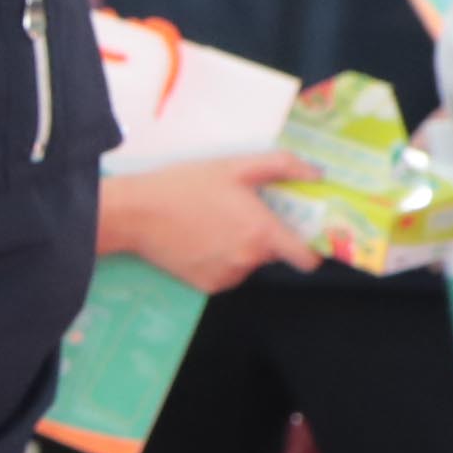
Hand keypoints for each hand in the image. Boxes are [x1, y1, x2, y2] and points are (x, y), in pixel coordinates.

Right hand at [99, 148, 323, 295]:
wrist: (136, 214)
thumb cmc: (185, 186)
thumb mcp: (234, 166)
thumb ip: (281, 166)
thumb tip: (316, 173)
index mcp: (262, 232)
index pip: (305, 258)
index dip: (310, 249)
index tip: (302, 238)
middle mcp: (249, 260)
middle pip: (272, 255)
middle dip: (264, 238)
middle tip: (240, 215)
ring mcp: (228, 275)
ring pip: (248, 264)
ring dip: (241, 249)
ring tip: (214, 225)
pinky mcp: (207, 286)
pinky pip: (226, 274)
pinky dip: (220, 261)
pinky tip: (200, 240)